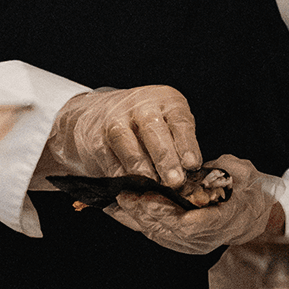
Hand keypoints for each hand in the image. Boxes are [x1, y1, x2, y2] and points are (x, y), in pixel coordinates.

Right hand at [48, 85, 201, 186]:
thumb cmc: (147, 127)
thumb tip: (193, 179)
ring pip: (126, 140)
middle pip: (153, 128)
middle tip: (175, 181)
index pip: (179, 120)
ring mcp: (115, 118)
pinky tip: (130, 188)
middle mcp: (141, 105)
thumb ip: (179, 147)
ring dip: (141, 167)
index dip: (187, 143)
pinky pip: (107, 156)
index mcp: (166, 100)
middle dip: (165, 157)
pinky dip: (119, 174)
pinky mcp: (95, 136)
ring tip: (152, 186)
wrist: (100, 114)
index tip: (192, 165)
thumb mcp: (169, 126)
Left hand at [110, 154, 274, 254]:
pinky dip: (137, 222)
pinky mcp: (181, 242)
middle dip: (145, 212)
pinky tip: (121, 210)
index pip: (193, 225)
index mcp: (223, 221)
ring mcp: (192, 244)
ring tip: (119, 200)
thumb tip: (204, 169)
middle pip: (169, 230)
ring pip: (159, 234)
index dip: (168, 213)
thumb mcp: (242, 174)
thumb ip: (223, 171)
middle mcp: (205, 238)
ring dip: (137, 218)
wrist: (253, 215)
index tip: (150, 199)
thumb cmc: (247, 191)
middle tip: (126, 194)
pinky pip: (156, 233)